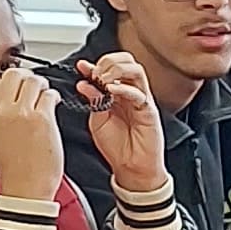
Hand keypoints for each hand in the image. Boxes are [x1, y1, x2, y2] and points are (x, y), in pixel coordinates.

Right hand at [0, 65, 65, 206]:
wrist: (26, 187)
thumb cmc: (14, 167)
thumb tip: (12, 93)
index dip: (13, 83)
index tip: (20, 87)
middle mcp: (0, 112)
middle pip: (14, 75)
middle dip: (28, 79)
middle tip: (35, 87)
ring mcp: (21, 114)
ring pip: (34, 81)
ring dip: (42, 86)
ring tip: (45, 96)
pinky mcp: (41, 119)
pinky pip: (49, 95)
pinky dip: (53, 97)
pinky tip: (53, 104)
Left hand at [69, 54, 167, 194]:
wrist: (131, 168)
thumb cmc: (117, 147)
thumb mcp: (97, 120)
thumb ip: (93, 100)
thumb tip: (84, 82)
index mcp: (117, 93)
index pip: (110, 68)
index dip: (94, 64)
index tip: (81, 66)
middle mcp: (130, 93)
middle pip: (126, 61)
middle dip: (108, 62)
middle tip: (95, 74)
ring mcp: (141, 100)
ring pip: (136, 70)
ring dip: (116, 70)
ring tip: (103, 80)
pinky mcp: (149, 111)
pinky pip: (139, 94)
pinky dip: (124, 89)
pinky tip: (111, 91)